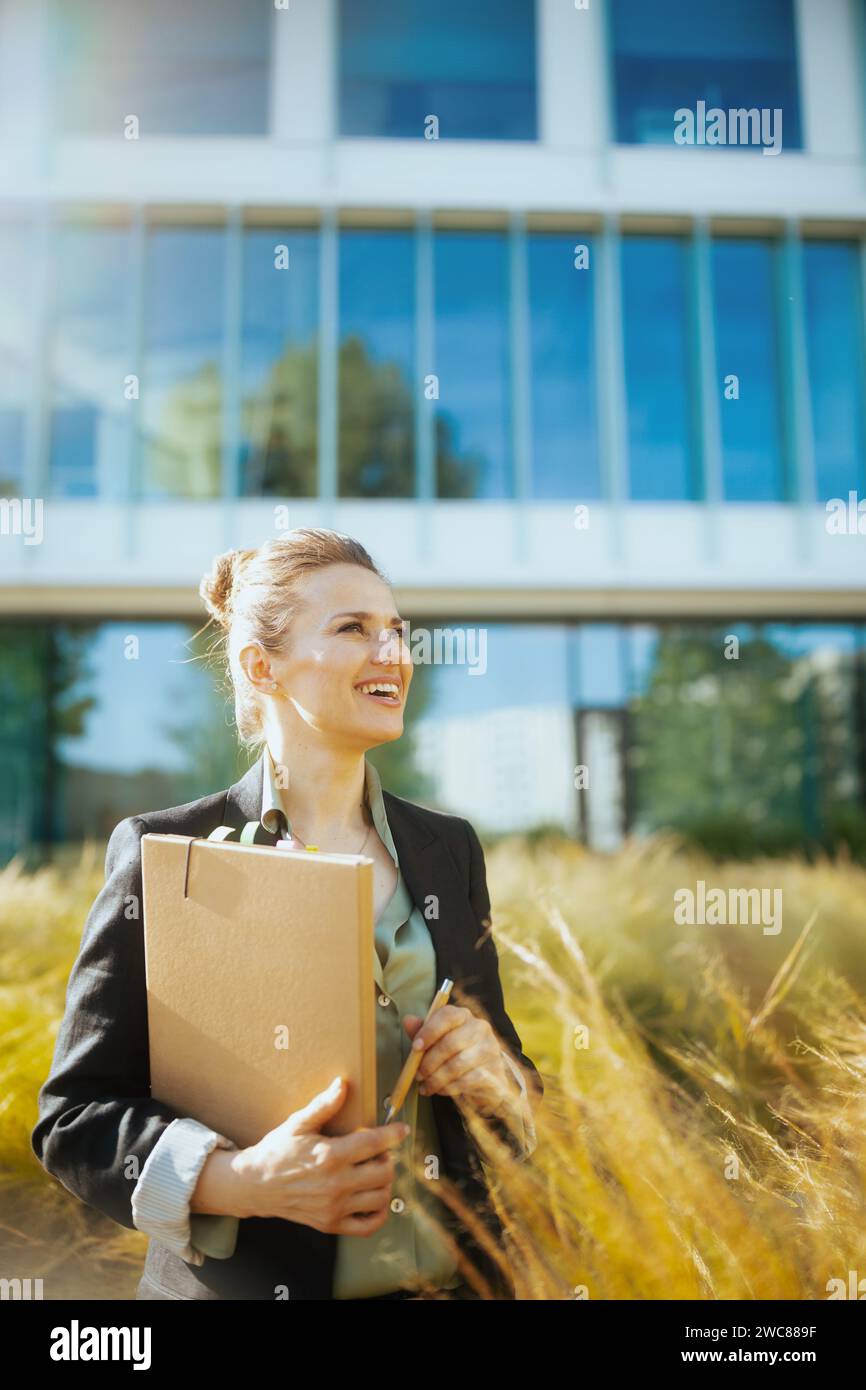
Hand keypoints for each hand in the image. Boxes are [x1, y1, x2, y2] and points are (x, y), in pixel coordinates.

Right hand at [234, 1077, 409, 1234]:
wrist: (254, 1185)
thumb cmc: (276, 1151)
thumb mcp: (297, 1123)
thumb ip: (323, 1105)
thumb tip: (342, 1084)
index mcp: (329, 1156)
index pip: (374, 1143)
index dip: (393, 1134)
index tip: (402, 1129)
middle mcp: (335, 1184)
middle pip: (383, 1172)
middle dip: (387, 1158)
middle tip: (378, 1151)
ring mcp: (333, 1207)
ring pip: (381, 1198)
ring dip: (385, 1183)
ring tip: (374, 1172)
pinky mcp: (330, 1224)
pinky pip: (368, 1226)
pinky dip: (378, 1213)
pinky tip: (373, 1198)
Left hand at [402, 1006, 516, 1117]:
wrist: (484, 1074)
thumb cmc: (456, 1052)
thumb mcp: (437, 1039)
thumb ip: (422, 1030)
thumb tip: (407, 1020)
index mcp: (464, 1016)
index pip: (448, 1016)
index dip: (429, 1031)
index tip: (415, 1047)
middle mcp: (480, 1028)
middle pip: (451, 1043)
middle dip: (429, 1062)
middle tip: (417, 1074)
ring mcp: (489, 1049)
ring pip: (457, 1065)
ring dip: (436, 1078)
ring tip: (425, 1085)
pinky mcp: (493, 1071)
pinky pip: (466, 1081)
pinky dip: (448, 1088)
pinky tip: (439, 1090)